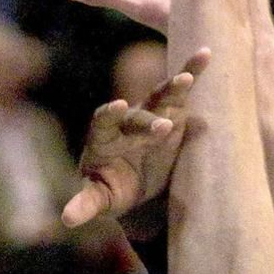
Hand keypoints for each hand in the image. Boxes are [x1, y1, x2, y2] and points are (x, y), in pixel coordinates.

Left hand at [62, 55, 209, 231]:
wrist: (133, 184)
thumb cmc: (111, 191)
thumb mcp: (99, 200)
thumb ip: (85, 205)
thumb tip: (67, 219)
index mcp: (104, 138)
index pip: (103, 121)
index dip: (109, 113)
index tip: (118, 105)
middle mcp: (126, 122)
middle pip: (137, 115)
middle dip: (150, 122)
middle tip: (163, 128)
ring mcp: (150, 115)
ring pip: (160, 97)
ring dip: (174, 88)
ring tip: (188, 78)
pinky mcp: (172, 115)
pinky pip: (182, 93)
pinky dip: (193, 73)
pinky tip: (206, 54)